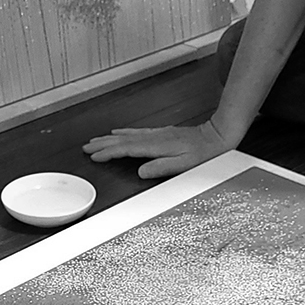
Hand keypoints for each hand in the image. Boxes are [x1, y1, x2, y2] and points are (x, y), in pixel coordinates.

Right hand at [82, 120, 233, 178]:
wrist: (218, 136)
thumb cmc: (205, 153)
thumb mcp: (184, 165)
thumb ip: (161, 168)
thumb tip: (141, 172)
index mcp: (157, 147)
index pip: (126, 150)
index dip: (108, 153)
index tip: (94, 156)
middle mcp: (155, 138)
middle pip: (122, 141)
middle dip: (102, 144)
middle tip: (86, 147)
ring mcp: (158, 134)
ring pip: (127, 135)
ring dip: (110, 138)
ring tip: (96, 140)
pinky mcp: (162, 133)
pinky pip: (136, 132)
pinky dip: (124, 133)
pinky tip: (120, 133)